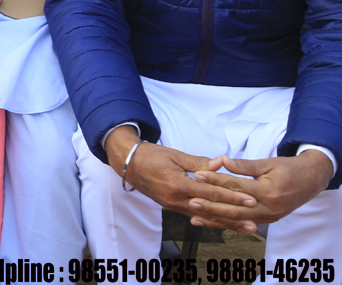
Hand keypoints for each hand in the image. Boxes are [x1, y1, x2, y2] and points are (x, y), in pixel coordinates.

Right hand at [104, 126, 255, 231]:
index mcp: (178, 184)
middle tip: (254, 221)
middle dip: (234, 216)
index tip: (251, 200)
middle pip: (210, 210)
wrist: (128, 163)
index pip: (211, 193)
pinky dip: (210, 220)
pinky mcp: (171, 206)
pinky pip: (194, 215)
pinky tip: (223, 225)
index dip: (232, 197)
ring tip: (244, 227)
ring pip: (204, 217)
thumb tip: (221, 163)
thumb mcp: (175, 155)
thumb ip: (198, 162)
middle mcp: (176, 199)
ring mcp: (173, 205)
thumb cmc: (150, 155)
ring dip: (225, 223)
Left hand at [189, 153, 333, 231]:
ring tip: (194, 216)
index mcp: (268, 191)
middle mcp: (269, 207)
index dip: (215, 180)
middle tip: (190, 199)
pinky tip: (210, 222)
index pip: (236, 186)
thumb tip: (223, 160)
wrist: (311, 181)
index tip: (197, 175)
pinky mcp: (267, 220)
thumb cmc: (288, 169)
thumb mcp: (268, 163)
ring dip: (215, 219)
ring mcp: (269, 217)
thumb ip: (244, 165)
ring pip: (237, 220)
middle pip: (235, 209)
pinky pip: (243, 223)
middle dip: (211, 205)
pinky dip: (226, 223)